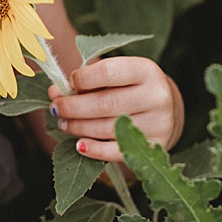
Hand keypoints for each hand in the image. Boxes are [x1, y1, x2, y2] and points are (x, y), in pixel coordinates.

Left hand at [48, 56, 183, 163]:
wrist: (166, 111)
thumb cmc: (131, 88)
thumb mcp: (116, 77)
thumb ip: (86, 81)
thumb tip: (54, 92)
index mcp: (146, 70)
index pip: (108, 72)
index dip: (82, 78)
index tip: (70, 83)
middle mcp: (156, 96)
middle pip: (105, 103)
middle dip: (73, 107)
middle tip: (56, 108)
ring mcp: (157, 123)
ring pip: (106, 128)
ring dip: (78, 127)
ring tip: (64, 123)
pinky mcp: (153, 146)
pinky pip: (116, 151)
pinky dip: (93, 149)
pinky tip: (79, 144)